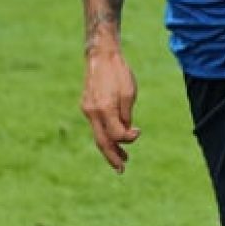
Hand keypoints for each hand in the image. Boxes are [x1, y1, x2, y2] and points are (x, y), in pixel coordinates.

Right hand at [80, 46, 140, 172]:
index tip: (138, 132)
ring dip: (109, 147)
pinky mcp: (86, 105)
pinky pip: (96, 125)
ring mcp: (87, 109)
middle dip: (112, 157)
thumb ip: (126, 115)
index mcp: (105, 109)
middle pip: (102, 142)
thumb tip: (125, 131)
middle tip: (122, 169)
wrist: (101, 55)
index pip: (116, 134)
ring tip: (121, 158)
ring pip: (98, 134)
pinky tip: (113, 138)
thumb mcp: (129, 93)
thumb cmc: (119, 72)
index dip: (128, 139)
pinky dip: (105, 134)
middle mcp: (92, 112)